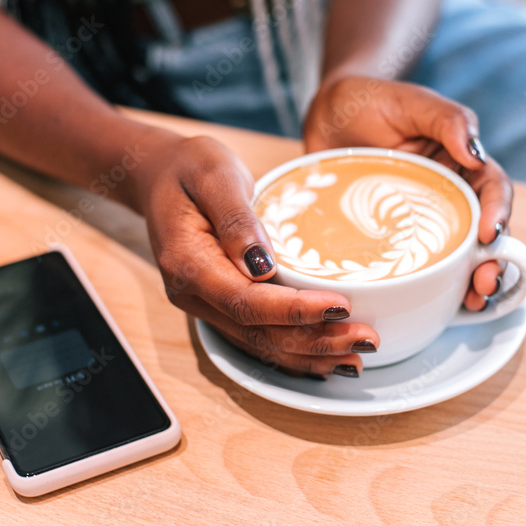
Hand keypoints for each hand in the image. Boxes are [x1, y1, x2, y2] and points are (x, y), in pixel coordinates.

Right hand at [133, 135, 379, 377]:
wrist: (159, 174)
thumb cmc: (189, 167)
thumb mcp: (214, 173)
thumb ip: (236, 217)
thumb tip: (262, 263)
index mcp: (188, 263)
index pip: (246, 301)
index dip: (295, 310)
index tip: (341, 306)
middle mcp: (193, 294)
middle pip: (258, 332)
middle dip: (315, 340)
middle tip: (366, 339)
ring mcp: (204, 305)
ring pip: (260, 343)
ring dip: (310, 354)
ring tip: (357, 357)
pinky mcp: (218, 305)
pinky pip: (257, 337)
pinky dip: (294, 351)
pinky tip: (327, 358)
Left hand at [304, 75, 512, 309]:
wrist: (327, 113)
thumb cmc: (371, 99)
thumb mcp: (410, 101)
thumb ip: (447, 120)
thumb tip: (476, 153)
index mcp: (462, 163)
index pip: (493, 190)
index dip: (499, 213)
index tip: (489, 235)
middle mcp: (449, 195)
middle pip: (483, 233)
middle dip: (492, 262)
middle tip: (485, 285)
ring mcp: (421, 219)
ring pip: (456, 255)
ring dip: (469, 282)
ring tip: (472, 303)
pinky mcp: (391, 237)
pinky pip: (412, 263)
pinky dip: (427, 285)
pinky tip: (429, 303)